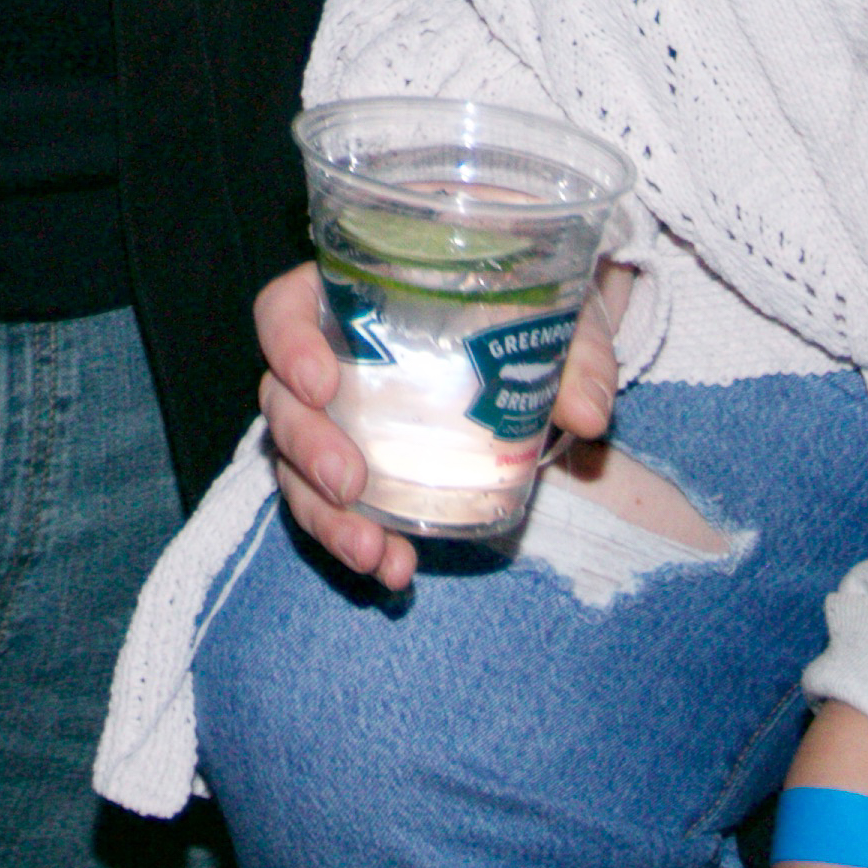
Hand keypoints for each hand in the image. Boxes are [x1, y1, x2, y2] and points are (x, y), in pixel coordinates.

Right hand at [256, 252, 632, 588]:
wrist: (537, 345)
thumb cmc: (526, 307)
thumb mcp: (557, 313)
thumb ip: (576, 354)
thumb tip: (586, 413)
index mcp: (351, 298)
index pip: (285, 310)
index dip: (287, 345)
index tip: (321, 383)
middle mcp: (329, 359)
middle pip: (281, 402)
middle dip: (307, 449)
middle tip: (350, 485)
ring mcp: (338, 420)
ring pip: (295, 467)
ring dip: (323, 516)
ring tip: (370, 554)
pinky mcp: (359, 471)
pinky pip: (334, 508)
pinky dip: (355, 541)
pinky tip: (393, 569)